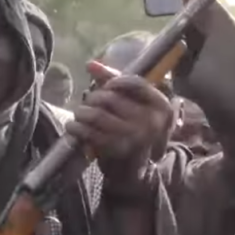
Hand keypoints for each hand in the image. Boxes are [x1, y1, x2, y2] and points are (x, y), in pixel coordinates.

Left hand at [68, 61, 172, 182]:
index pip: (135, 82)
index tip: (105, 86)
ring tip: (79, 114)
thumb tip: (90, 64)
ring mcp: (134, 137)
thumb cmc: (133, 130)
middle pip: (110, 97)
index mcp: (160, 106)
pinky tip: (73, 126)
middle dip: (92, 98)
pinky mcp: (117, 149)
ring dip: (81, 112)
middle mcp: (151, 121)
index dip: (114, 80)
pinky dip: (76, 128)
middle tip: (87, 103)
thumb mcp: (134, 106)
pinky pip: (90, 132)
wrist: (136, 170)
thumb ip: (114, 81)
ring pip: (97, 114)